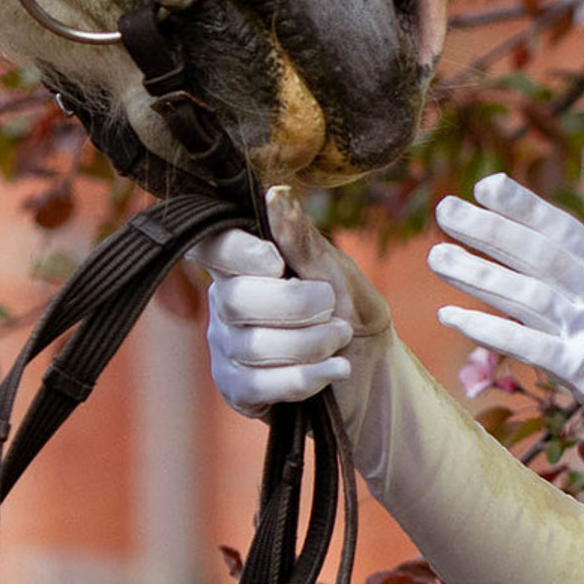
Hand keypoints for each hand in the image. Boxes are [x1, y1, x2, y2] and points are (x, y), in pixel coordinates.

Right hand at [197, 185, 391, 420]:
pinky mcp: (238, 389)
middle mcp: (226, 304)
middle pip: (237, 301)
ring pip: (254, 346)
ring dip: (312, 342)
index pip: (210, 248)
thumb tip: (277, 195)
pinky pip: (261, 385)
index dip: (239, 253)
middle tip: (332, 307)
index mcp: (244, 265)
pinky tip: (337, 368)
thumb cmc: (349, 307)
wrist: (372, 365)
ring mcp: (228, 348)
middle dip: (298, 305)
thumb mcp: (336, 270)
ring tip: (341, 336)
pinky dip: (307, 376)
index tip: (277, 262)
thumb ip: (302, 239)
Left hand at [428, 174, 583, 465]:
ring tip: (436, 257)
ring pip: (525, 293)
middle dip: (489, 229)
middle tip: (445, 209)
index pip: (568, 232)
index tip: (488, 184)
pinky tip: (449, 315)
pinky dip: (485, 327)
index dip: (526, 206)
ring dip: (477, 273)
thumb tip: (571, 283)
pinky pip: (525, 344)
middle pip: (539, 254)